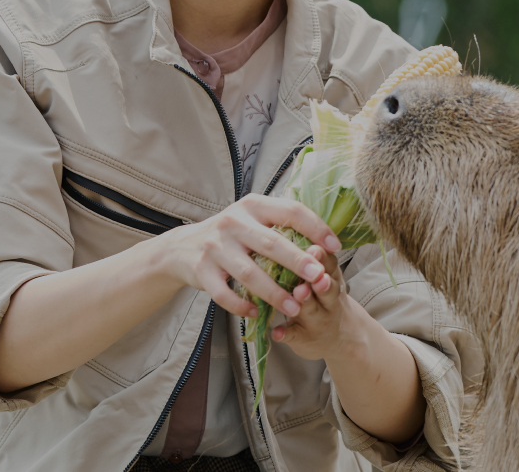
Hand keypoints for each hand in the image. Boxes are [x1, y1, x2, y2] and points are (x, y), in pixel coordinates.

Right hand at [159, 194, 341, 319]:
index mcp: (253, 206)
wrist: (183, 247)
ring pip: (249, 273)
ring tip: (295, 307)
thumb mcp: (253, 220)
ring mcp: (215, 246)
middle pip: (271, 243)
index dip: (315, 228)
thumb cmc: (232, 235)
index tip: (335, 246)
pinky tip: (257, 312)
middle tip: (319, 277)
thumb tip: (324, 243)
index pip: (290, 211)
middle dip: (298, 262)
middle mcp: (233, 222)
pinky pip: (224, 293)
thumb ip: (281, 226)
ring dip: (274, 292)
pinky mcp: (202, 270)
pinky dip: (242, 305)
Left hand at [274, 245, 428, 444]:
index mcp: (332, 279)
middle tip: (315, 276)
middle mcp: (329, 300)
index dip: (323, 258)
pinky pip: (295, 336)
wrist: (344, 337)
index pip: (330, 265)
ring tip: (298, 294)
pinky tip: (276, 332)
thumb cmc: (326, 297)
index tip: (314, 249)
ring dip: (305, 302)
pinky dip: (286, 334)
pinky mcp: (304, 338)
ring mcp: (317, 320)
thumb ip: (316, 258)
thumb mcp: (329, 277)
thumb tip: (293, 225)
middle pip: (327, 289)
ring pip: (312, 310)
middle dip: (321, 282)